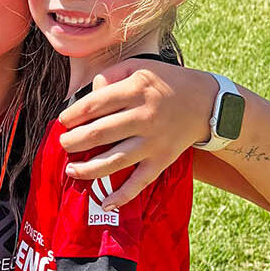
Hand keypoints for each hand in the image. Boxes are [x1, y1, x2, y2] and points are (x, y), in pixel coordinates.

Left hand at [59, 62, 212, 207]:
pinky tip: (104, 203)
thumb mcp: (139, 67)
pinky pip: (140, 181)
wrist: (207, 102)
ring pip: (115, 160)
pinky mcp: (162, 160)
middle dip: (74, 142)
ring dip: (88, 169)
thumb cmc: (165, 83)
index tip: (63, 121)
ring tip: (71, 170)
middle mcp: (145, 116)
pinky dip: (122, 195)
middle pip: (99, 133)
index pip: (94, 104)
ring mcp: (154, 141)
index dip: (73, 114)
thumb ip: (110, 77)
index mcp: (136, 90)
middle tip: (63, 144)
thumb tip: (88, 97)